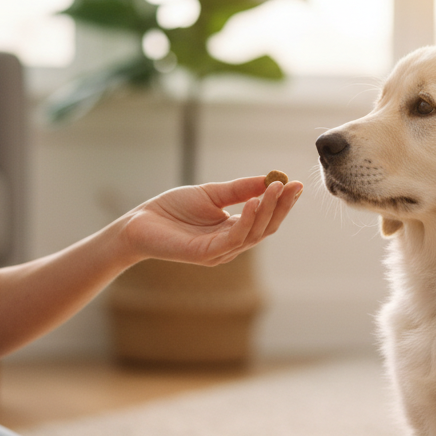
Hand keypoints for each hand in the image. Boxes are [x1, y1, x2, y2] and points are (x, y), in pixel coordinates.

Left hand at [119, 175, 302, 265]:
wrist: (140, 222)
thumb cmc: (173, 209)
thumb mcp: (212, 194)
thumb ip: (240, 190)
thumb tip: (269, 180)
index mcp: (233, 230)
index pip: (265, 219)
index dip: (282, 203)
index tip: (295, 184)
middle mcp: (230, 244)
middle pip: (265, 229)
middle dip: (281, 207)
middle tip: (291, 186)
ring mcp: (219, 252)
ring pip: (253, 234)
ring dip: (267, 211)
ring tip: (275, 189)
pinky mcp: (206, 254)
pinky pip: (233, 239)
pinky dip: (246, 221)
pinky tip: (253, 203)